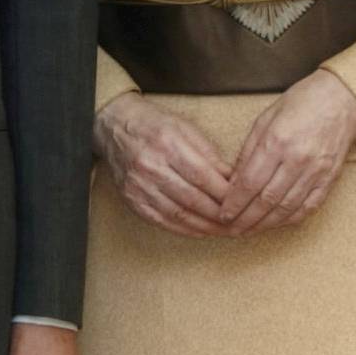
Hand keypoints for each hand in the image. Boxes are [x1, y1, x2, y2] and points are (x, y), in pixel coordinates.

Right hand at [94, 92, 235, 237]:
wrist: (114, 126)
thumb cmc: (153, 123)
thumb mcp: (184, 127)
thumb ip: (209, 153)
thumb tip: (232, 178)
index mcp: (167, 143)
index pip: (202, 176)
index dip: (224, 193)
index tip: (242, 201)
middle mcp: (150, 166)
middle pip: (192, 199)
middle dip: (219, 214)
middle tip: (239, 222)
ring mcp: (139, 186)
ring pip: (178, 215)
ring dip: (205, 227)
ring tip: (225, 230)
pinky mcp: (132, 200)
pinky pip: (162, 221)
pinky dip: (184, 230)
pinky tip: (201, 231)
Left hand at [218, 69, 355, 235]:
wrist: (342, 99)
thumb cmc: (301, 102)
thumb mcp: (266, 118)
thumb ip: (249, 150)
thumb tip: (234, 180)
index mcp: (277, 141)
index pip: (250, 182)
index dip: (235, 203)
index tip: (223, 214)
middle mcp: (297, 160)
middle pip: (267, 200)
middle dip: (246, 219)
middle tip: (232, 230)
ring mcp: (316, 172)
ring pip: (287, 209)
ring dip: (265, 224)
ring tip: (249, 231)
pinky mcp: (330, 179)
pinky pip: (308, 207)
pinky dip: (290, 219)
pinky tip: (276, 223)